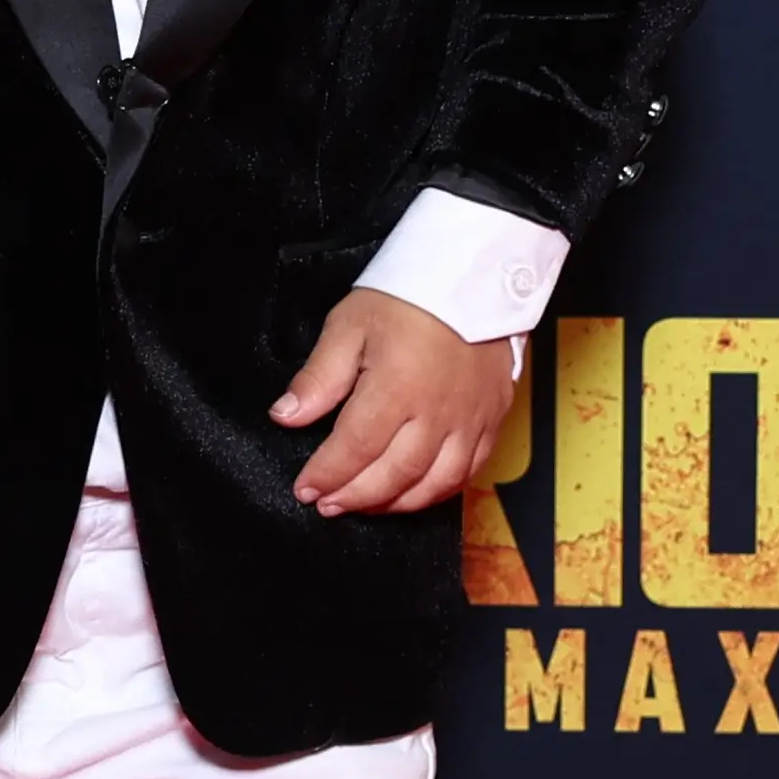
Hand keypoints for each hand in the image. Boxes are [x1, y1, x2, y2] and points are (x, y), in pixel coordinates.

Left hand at [270, 287, 516, 515]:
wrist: (475, 273)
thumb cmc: (410, 295)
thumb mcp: (350, 325)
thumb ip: (319, 377)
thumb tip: (286, 415)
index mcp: (397, 387)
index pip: (354, 448)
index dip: (326, 475)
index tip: (305, 489)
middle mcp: (437, 412)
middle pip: (393, 475)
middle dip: (355, 497)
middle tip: (328, 505)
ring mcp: (470, 420)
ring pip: (433, 484)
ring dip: (394, 504)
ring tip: (365, 504)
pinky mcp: (492, 419)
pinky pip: (468, 472)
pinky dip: (437, 492)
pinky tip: (413, 492)